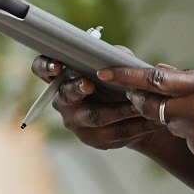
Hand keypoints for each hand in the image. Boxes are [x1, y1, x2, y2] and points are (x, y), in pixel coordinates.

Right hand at [31, 57, 166, 151]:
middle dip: (77, 89)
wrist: (130, 113)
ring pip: (95, 116)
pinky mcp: (93, 139)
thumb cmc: (116, 82)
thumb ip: (112, 56)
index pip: (42, 69)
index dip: (46, 67)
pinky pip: (114, 133)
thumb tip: (116, 54)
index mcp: (62, 78)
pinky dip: (135, 125)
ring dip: (119, 109)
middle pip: (66, 95)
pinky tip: (151, 120)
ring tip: (139, 104)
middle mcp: (63, 101)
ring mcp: (76, 122)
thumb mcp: (114, 63)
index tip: (58, 67)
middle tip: (89, 85)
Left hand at [94, 64, 193, 174]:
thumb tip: (160, 72)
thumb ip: (193, 76)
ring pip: (169, 124)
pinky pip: (186, 141)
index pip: (154, 78)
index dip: (125, 76)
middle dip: (144, 100)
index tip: (104, 71)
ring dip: (178, 118)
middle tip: (145, 96)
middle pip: (152, 105)